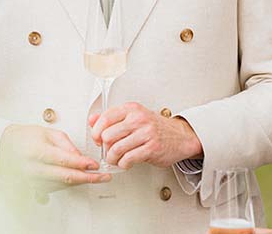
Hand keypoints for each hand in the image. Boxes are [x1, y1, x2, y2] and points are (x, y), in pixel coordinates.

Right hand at [0, 124, 109, 200]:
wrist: (7, 146)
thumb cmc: (27, 137)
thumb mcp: (48, 133)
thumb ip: (66, 144)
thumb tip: (80, 156)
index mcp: (37, 152)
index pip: (63, 160)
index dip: (81, 163)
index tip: (95, 164)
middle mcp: (34, 168)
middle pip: (65, 177)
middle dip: (87, 178)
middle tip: (102, 177)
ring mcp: (33, 180)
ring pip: (62, 185)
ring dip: (80, 182)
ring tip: (95, 176)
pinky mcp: (34, 187)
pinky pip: (56, 188)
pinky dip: (69, 184)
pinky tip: (78, 178)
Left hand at [88, 102, 202, 168]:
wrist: (179, 137)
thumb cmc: (154, 128)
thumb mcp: (133, 117)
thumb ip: (112, 118)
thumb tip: (92, 120)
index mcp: (132, 109)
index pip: (105, 118)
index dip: (96, 131)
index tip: (97, 139)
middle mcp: (138, 119)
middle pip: (108, 135)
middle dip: (105, 147)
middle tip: (108, 151)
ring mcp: (146, 133)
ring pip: (116, 149)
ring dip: (112, 158)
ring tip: (115, 159)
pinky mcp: (151, 148)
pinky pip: (128, 159)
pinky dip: (123, 164)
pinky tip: (126, 162)